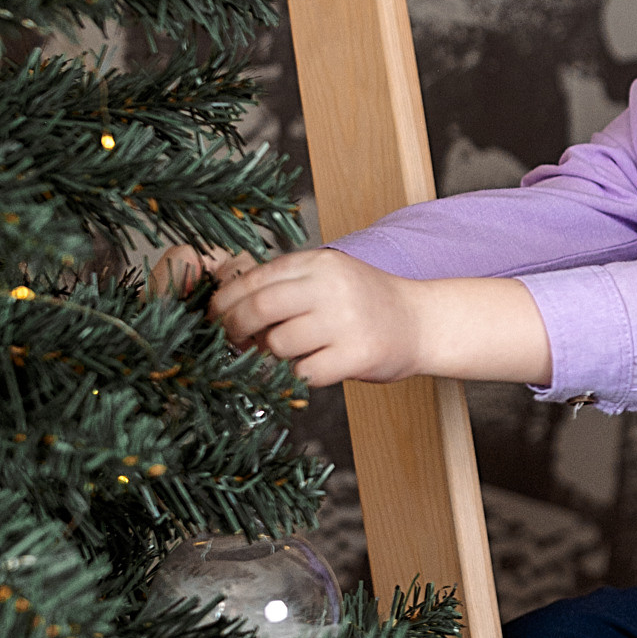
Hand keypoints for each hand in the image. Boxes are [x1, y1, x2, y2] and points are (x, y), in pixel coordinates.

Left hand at [207, 247, 429, 386]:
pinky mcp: (358, 355)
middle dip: (234, 328)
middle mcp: (331, 287)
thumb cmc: (366, 302)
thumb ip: (285, 283)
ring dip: (273, 354)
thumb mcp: (328, 276)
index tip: (214, 317)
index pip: (255, 278)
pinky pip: (305, 372)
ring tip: (288, 352)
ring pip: (279, 344)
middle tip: (231, 341)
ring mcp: (346, 321)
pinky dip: (300, 375)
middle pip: (259, 308)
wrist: (423, 321)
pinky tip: (314, 367)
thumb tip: (225, 302)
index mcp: (320, 262)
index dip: (225, 301)